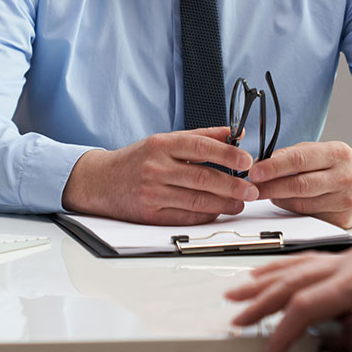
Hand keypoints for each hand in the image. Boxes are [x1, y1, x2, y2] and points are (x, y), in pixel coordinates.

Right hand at [62, 127, 256, 224]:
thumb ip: (200, 137)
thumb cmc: (137, 160)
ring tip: (241, 202)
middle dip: (233, 185)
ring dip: (224, 203)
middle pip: (203, 177)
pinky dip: (205, 215)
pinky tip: (218, 212)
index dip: (227, 154)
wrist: (100, 181)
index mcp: (161, 145)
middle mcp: (156, 168)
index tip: (247, 160)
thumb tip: (234, 134)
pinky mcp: (149, 214)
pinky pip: (184, 217)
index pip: (201, 147)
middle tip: (252, 189)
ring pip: (196, 200)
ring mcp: (152, 192)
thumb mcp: (164, 140)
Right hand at [225, 249, 351, 351]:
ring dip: (268, 279)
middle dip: (263, 299)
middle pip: (297, 279)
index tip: (269, 349)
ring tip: (240, 292)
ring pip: (300, 264)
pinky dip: (286, 268)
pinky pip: (312, 259)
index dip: (284, 329)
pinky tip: (270, 274)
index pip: (308, 304)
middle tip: (238, 316)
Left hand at [247, 141, 351, 228]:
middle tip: (252, 188)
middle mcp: (343, 178)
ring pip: (301, 204)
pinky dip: (292, 210)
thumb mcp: (324, 150)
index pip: (300, 160)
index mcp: (337, 154)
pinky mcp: (342, 220)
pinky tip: (286, 203)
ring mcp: (344, 201)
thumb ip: (296, 154)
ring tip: (267, 193)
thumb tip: (266, 163)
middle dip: (270, 187)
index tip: (255, 171)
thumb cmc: (342, 166)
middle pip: (299, 185)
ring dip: (278, 199)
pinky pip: (308, 217)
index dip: (274, 167)